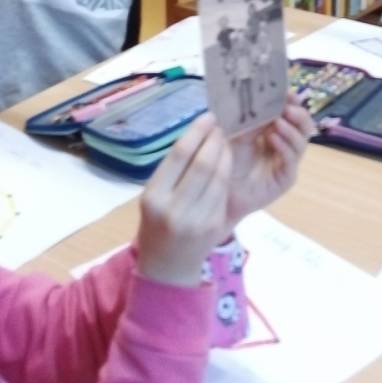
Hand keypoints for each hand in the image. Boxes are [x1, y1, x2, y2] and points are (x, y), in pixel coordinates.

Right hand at [137, 114, 231, 286]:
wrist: (167, 265)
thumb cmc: (157, 223)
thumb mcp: (154, 197)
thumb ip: (172, 170)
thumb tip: (198, 133)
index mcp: (154, 198)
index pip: (179, 157)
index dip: (197, 133)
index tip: (208, 117)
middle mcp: (174, 210)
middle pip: (202, 164)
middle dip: (215, 141)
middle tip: (221, 126)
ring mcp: (197, 220)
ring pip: (218, 177)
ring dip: (226, 154)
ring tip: (226, 139)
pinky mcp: (215, 226)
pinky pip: (224, 191)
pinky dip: (228, 172)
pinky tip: (228, 160)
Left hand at [224, 94, 312, 233]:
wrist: (216, 188)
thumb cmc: (224, 158)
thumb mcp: (238, 132)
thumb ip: (254, 118)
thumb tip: (267, 98)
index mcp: (274, 130)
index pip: (291, 113)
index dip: (292, 102)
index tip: (288, 92)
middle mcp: (284, 145)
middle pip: (304, 126)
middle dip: (298, 114)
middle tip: (287, 107)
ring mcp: (286, 162)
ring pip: (302, 142)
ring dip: (292, 129)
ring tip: (278, 122)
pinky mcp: (285, 179)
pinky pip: (291, 161)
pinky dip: (285, 147)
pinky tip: (273, 138)